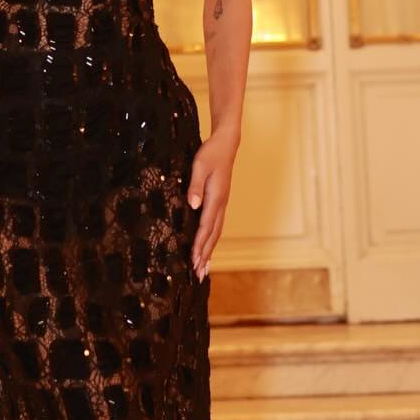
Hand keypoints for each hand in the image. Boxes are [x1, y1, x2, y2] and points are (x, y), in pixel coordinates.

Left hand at [187, 126, 238, 280]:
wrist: (226, 144)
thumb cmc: (211, 153)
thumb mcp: (200, 166)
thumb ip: (195, 185)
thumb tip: (193, 205)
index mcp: (215, 198)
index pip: (206, 227)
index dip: (199, 245)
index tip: (194, 261)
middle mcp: (221, 205)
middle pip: (213, 235)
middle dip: (205, 255)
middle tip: (199, 275)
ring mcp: (222, 204)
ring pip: (216, 232)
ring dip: (210, 251)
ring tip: (204, 269)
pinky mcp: (220, 202)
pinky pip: (216, 226)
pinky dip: (212, 240)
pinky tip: (208, 247)